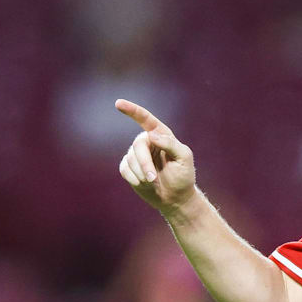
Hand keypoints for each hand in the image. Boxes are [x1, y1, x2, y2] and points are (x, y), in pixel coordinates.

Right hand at [115, 99, 195, 214]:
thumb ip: (170, 144)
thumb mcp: (184, 158)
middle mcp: (147, 141)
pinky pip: (124, 169)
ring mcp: (136, 155)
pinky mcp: (128, 168)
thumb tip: (151, 135)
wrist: (175, 198)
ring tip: (153, 182)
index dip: (132, 110)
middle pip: (137, 146)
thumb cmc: (183, 176)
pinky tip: (144, 184)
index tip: (118, 103)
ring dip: (141, 174)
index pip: (145, 119)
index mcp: (161, 134)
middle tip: (152, 179)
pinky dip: (134, 179)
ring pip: (130, 159)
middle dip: (144, 163)